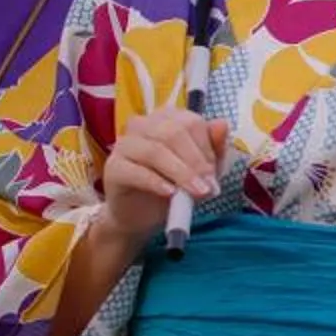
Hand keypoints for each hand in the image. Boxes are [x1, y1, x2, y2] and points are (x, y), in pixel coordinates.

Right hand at [100, 108, 230, 240]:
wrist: (142, 216)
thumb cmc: (173, 186)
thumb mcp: (201, 170)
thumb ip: (214, 148)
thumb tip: (222, 124)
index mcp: (166, 118)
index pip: (191, 122)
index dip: (207, 148)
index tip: (214, 175)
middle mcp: (142, 124)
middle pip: (173, 133)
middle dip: (195, 161)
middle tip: (208, 187)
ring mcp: (124, 144)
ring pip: (155, 150)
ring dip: (180, 173)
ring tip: (196, 193)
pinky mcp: (113, 167)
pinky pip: (135, 171)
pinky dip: (156, 182)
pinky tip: (170, 193)